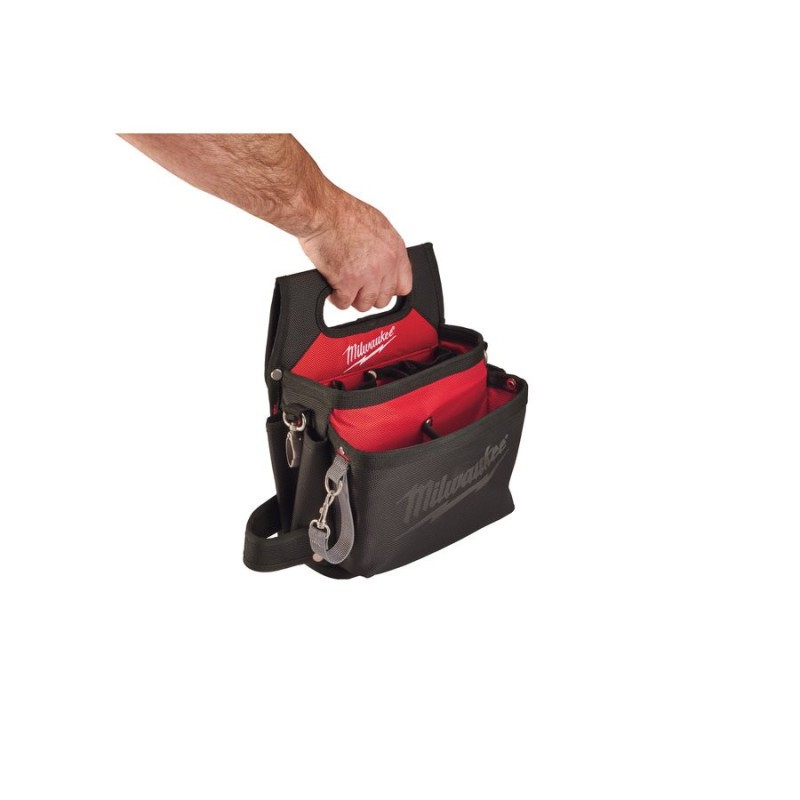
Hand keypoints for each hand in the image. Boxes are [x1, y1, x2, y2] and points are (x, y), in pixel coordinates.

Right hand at [298, 190, 412, 310]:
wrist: (323, 212)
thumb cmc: (343, 213)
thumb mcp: (377, 225)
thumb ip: (385, 249)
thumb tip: (384, 264)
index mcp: (395, 250)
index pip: (404, 285)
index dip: (388, 289)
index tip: (378, 287)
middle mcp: (385, 264)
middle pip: (383, 299)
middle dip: (368, 294)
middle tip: (357, 286)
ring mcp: (367, 275)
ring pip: (365, 304)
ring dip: (353, 298)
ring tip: (344, 287)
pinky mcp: (347, 283)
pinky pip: (344, 304)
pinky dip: (336, 299)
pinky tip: (333, 288)